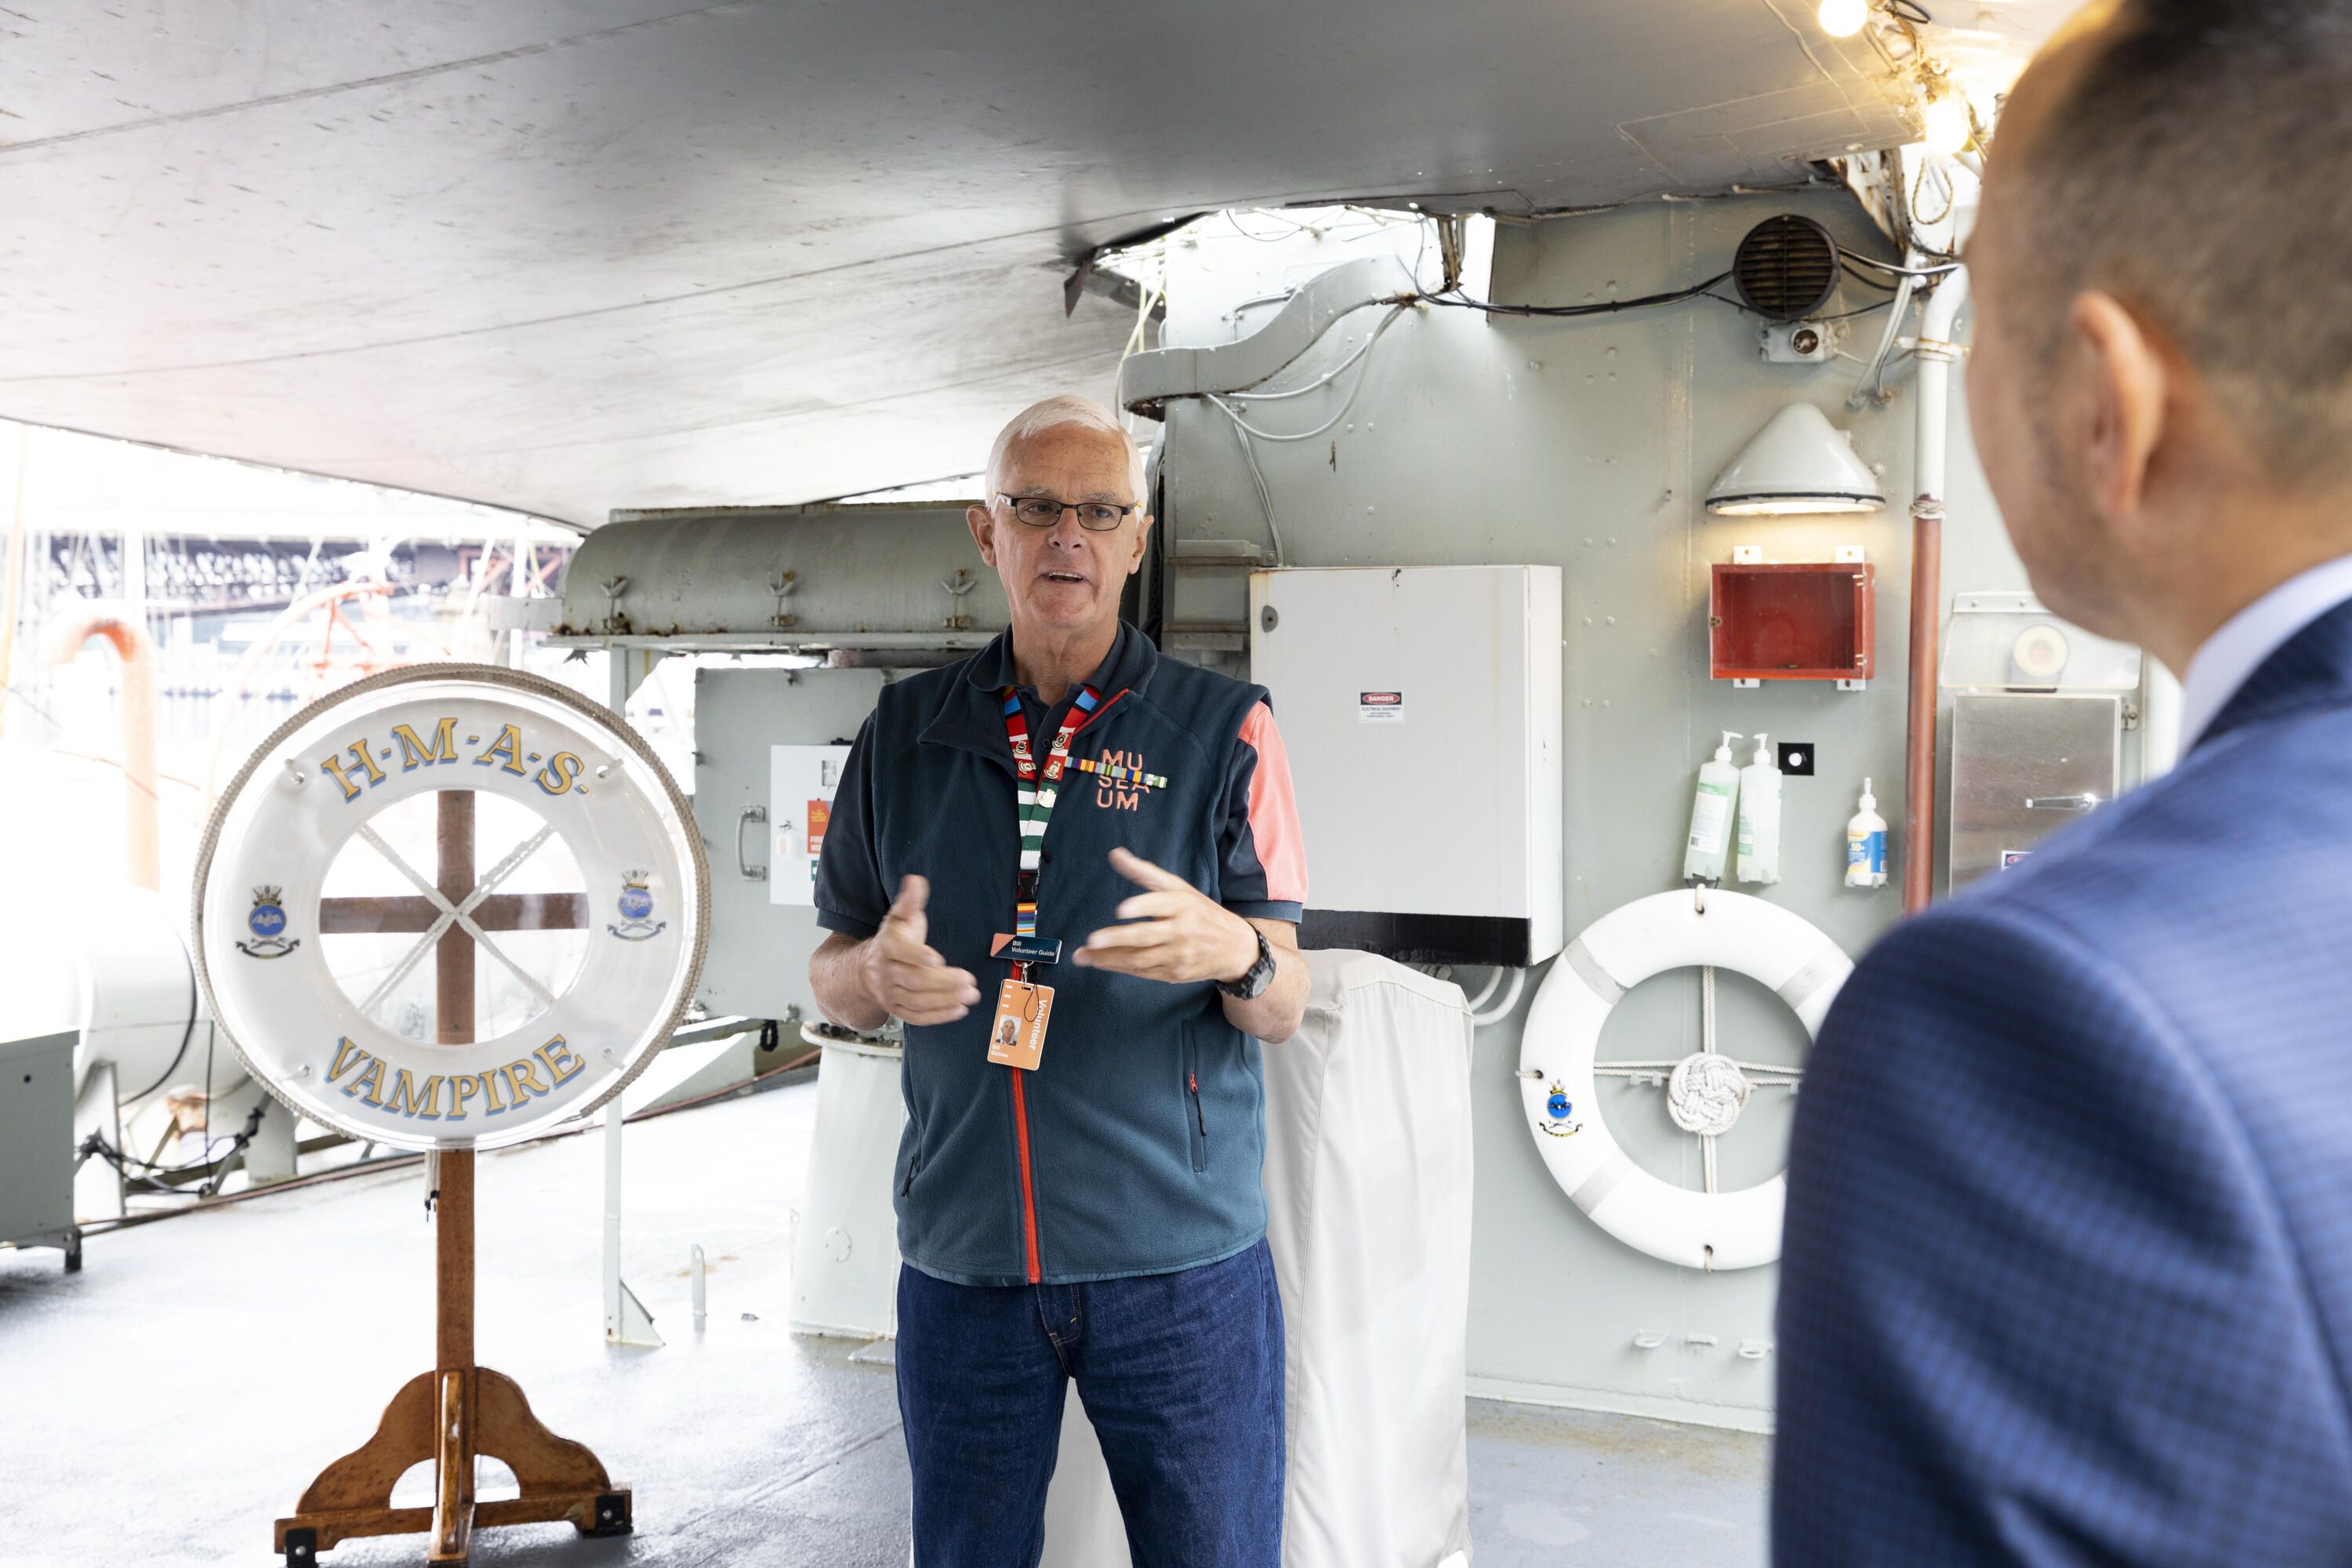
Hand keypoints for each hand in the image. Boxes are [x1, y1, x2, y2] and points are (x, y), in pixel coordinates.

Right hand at [860, 875, 981, 1024]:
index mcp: (887, 944)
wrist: (867, 969)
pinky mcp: (897, 1009)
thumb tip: (915, 880)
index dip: (918, 955)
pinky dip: (937, 1016)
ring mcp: (890, 993)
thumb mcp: (900, 917)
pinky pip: (916, 1017)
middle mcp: (885, 971)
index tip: (938, 959)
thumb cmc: (893, 939)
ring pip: (917, 1000)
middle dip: (943, 982)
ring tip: (971, 995)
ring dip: (945, 1000)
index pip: (900, 950)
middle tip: (970, 980)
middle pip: (914, 979)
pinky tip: (959, 1010)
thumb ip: (910, 901)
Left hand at [1074, 848, 1258, 984]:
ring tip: (1083, 956)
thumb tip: (1115, 854)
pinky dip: (1121, 968)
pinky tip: (1101, 963)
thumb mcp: (1179, 888)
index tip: (1121, 909)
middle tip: (1091, 940)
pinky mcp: (1175, 974)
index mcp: (1183, 904)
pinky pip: (1143, 972)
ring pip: (1140, 959)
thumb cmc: (1201, 912)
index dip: (1141, 906)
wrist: (1235, 948)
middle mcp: (1182, 930)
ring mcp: (1179, 955)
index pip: (1160, 903)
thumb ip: (1145, 872)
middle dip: (1117, 939)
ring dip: (1109, 959)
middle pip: (1146, 936)